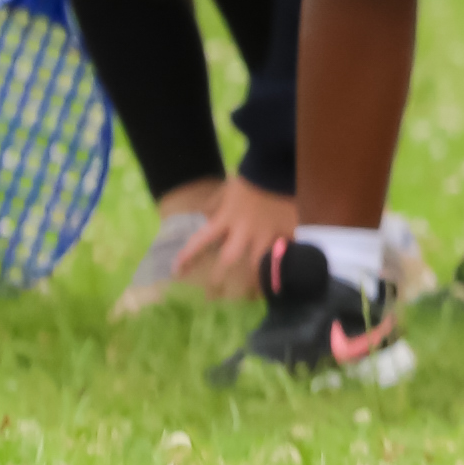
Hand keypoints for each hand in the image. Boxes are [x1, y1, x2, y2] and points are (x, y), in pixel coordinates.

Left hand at [173, 180, 302, 299]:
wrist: (277, 166)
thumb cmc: (250, 176)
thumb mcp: (225, 190)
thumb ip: (214, 206)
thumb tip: (202, 217)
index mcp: (226, 218)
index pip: (200, 241)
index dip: (187, 257)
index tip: (176, 272)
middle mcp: (243, 230)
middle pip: (228, 261)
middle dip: (218, 279)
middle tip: (212, 296)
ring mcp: (267, 234)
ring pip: (258, 266)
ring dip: (252, 284)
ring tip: (251, 298)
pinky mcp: (287, 233)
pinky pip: (285, 257)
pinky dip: (283, 269)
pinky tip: (284, 282)